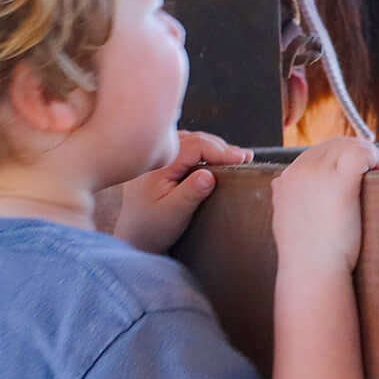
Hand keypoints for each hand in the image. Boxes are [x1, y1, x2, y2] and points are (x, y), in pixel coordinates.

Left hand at [105, 130, 247, 252]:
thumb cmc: (151, 229)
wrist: (132, 238)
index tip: (243, 158)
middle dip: (221, 147)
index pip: (196, 146)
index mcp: (159, 166)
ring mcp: (157, 159)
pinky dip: (202, 151)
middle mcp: (156, 157)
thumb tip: (209, 175)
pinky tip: (214, 159)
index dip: (222, 151)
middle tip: (245, 158)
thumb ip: (190, 193)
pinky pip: (183, 149)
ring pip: (189, 142)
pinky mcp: (159, 164)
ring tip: (234, 157)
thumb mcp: (173, 214)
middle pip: (194, 139)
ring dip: (212, 147)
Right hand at [267, 134, 378, 275]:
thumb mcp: (286, 223)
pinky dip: (375, 155)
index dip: (337, 155)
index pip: (314, 154)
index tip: (354, 163)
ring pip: (347, 146)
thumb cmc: (305, 257)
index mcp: (285, 181)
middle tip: (376, 159)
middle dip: (355, 148)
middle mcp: (300, 171)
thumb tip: (294, 195)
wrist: (311, 271)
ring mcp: (319, 174)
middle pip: (332, 146)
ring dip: (369, 151)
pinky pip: (360, 154)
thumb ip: (289, 204)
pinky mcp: (341, 181)